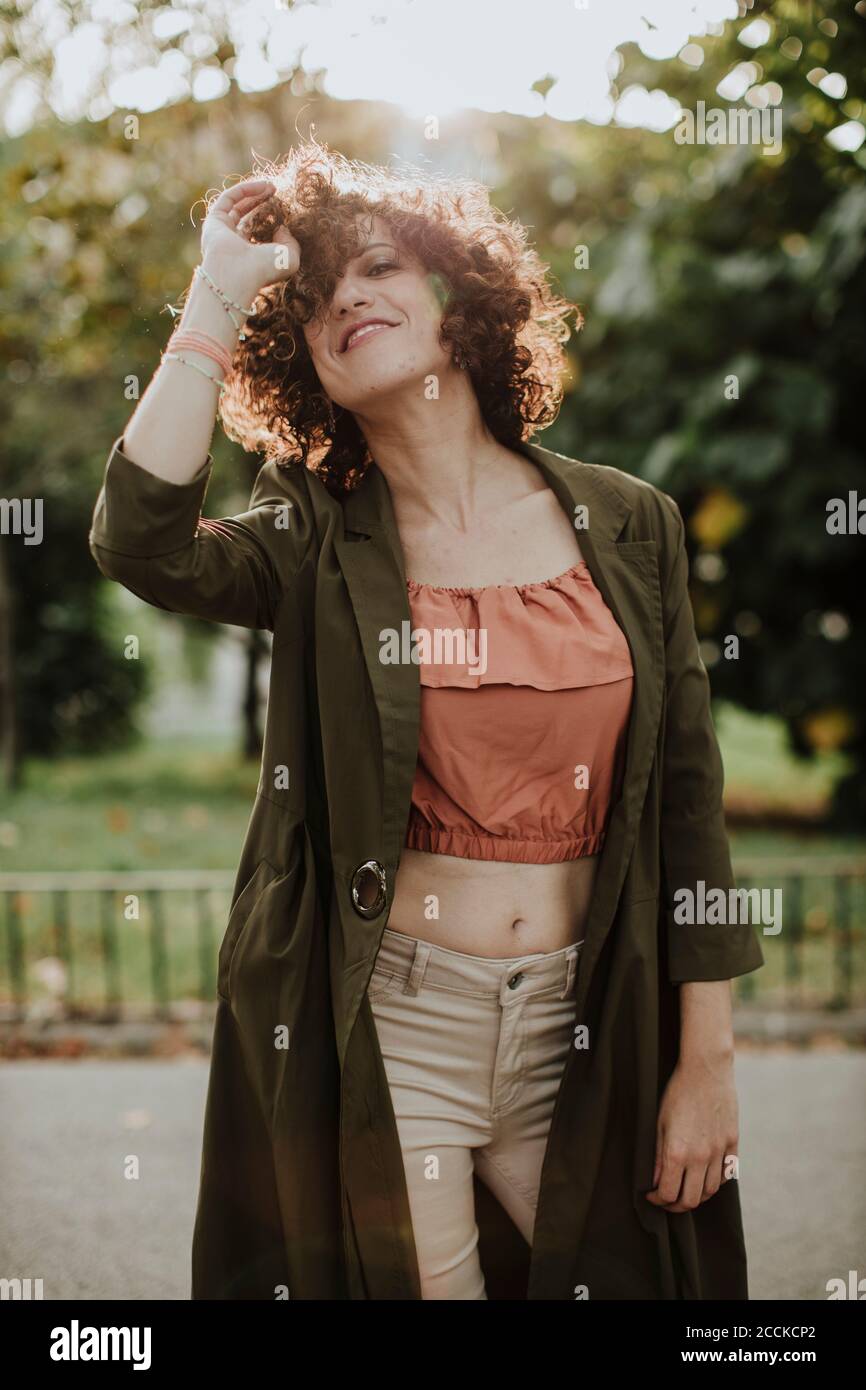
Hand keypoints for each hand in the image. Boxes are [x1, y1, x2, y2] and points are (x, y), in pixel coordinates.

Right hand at [199, 177, 299, 303]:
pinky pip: (229, 198)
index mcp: (250, 257)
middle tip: (276, 193)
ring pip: (237, 206)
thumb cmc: (264, 270)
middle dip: (262, 204)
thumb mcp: (289, 258)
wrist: (238, 273)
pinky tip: (263, 186)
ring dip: (254, 194)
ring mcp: (222, 232)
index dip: (272, 220)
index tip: (285, 210)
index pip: (259, 234)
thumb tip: (282, 228)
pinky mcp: (214, 220)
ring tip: (272, 187)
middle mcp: (233, 245)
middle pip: (247, 217)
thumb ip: (291, 243)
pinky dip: (246, 190)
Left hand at [645, 1056, 738, 1212]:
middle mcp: (700, 1157)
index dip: (658, 1200)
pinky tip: (705, 1176)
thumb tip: (656, 1182)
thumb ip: (658, 1156)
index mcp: (677, 1152)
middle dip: (676, 1205)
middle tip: (667, 1199)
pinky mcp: (732, 1143)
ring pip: (711, 1191)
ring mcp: (719, 1151)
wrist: (706, 1070)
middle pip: (691, 1200)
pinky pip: (726, 1174)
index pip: (669, 1193)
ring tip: (686, 1189)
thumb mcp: (660, 1123)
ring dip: (697, 1196)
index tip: (652, 1195)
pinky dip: (715, 1182)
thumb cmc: (677, 1093)